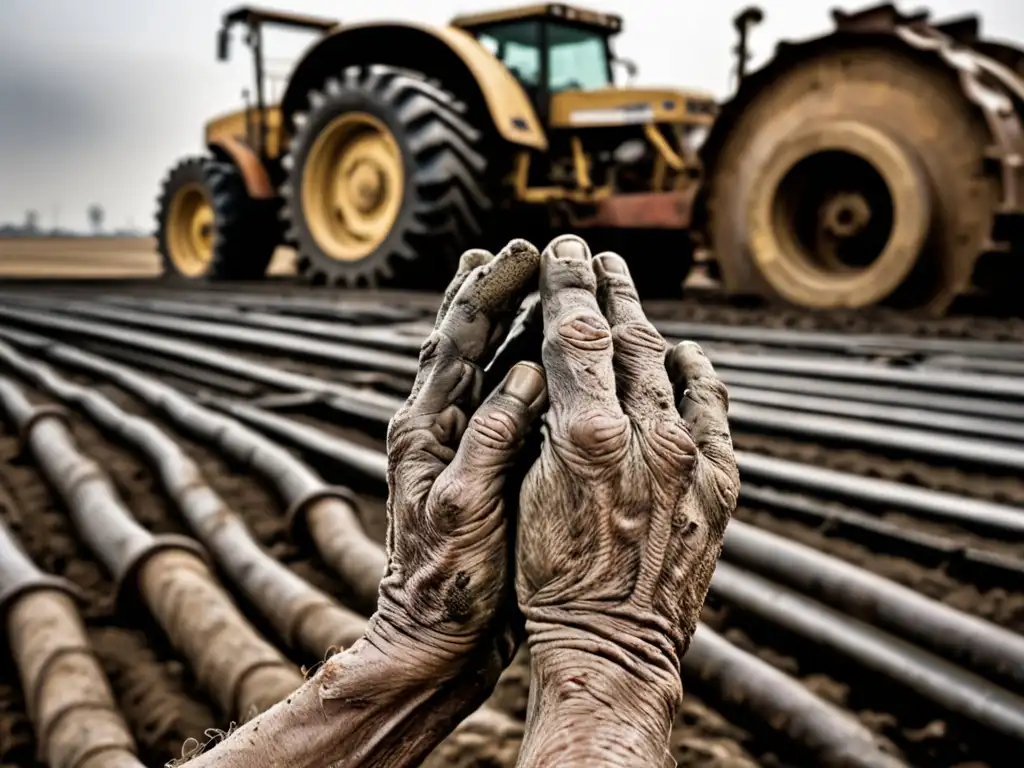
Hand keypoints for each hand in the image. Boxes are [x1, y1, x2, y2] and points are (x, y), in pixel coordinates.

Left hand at [183, 241, 546, 767]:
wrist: (433, 640)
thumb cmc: (444, 585)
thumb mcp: (465, 510)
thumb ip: (491, 438)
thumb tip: (530, 372)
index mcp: (424, 429)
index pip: (454, 339)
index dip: (488, 290)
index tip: (526, 252)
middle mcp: (437, 428)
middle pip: (467, 340)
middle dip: (498, 292)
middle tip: (534, 252)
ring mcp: (460, 447)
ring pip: (490, 369)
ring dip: (516, 325)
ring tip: (543, 288)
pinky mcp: (484, 469)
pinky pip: (508, 406)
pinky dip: (530, 373)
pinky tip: (555, 360)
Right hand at [515, 235, 738, 766]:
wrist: (614, 646)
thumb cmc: (550, 579)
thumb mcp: (526, 492)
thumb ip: (544, 424)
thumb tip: (553, 366)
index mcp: (587, 435)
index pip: (576, 334)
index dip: (567, 283)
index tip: (562, 248)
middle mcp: (647, 436)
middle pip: (626, 336)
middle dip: (605, 286)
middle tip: (593, 251)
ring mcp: (691, 458)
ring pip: (668, 365)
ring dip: (647, 321)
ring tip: (628, 289)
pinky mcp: (718, 484)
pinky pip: (713, 409)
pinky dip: (699, 375)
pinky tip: (687, 352)